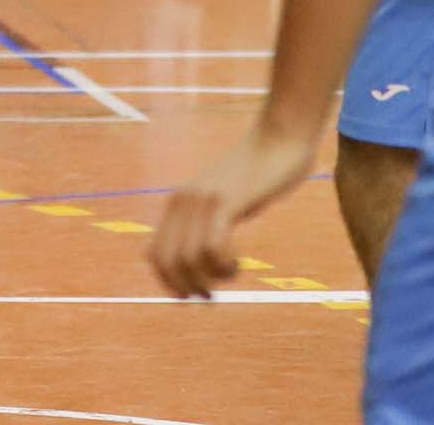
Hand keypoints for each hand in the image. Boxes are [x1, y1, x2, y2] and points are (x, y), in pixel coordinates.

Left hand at [149, 120, 321, 297]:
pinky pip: (213, 247)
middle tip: (212, 295)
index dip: (168, 283)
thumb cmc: (258, 172)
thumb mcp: (225, 198)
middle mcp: (183, 201)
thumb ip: (209, 220)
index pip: (154, 255)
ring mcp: (203, 200)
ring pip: (189, 259)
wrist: (279, 137)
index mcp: (178, 203)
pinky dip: (224, 266)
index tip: (193, 297)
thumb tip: (202, 255)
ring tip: (231, 273)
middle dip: (188, 288)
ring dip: (210, 279)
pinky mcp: (226, 200)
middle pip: (168, 262)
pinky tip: (239, 263)